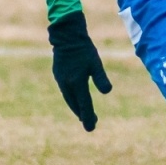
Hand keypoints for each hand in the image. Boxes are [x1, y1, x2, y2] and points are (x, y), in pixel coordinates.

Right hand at [48, 11, 110, 131]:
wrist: (66, 36)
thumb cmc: (84, 49)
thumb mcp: (95, 63)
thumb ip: (100, 78)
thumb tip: (107, 92)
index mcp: (77, 83)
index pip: (84, 105)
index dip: (88, 117)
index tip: (91, 128)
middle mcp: (67, 84)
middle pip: (75, 105)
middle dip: (83, 115)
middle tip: (91, 123)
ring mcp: (61, 80)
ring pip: (69, 99)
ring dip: (76, 108)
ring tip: (83, 114)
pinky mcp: (58, 75)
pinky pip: (65, 92)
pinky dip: (71, 99)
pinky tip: (75, 98)